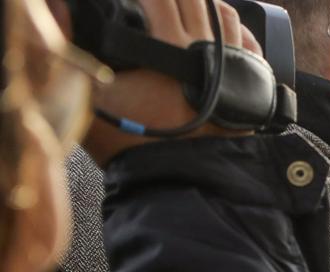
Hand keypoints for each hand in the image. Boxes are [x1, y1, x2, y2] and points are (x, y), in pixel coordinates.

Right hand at [70, 0, 263, 165]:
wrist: (185, 181)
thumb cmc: (140, 144)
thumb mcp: (94, 98)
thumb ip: (75, 60)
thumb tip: (64, 19)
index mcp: (169, 43)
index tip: (133, 3)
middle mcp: (205, 48)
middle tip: (156, 2)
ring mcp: (232, 67)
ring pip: (225, 15)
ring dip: (204, 4)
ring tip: (187, 7)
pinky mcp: (250, 87)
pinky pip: (250, 45)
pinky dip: (237, 32)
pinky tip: (223, 35)